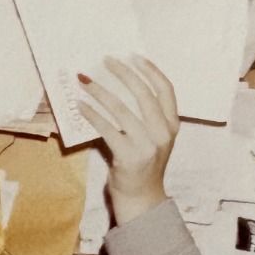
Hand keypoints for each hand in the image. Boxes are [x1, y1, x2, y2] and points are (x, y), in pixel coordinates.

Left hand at [76, 55, 179, 224]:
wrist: (142, 198)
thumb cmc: (144, 164)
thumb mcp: (154, 138)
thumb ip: (146, 116)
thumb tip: (117, 84)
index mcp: (173, 125)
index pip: (166, 89)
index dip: (150, 70)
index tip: (133, 56)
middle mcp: (163, 133)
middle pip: (143, 94)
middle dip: (123, 73)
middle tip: (106, 61)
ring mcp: (146, 145)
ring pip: (121, 109)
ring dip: (100, 91)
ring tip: (85, 80)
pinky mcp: (128, 156)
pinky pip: (106, 128)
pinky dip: (92, 114)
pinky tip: (81, 105)